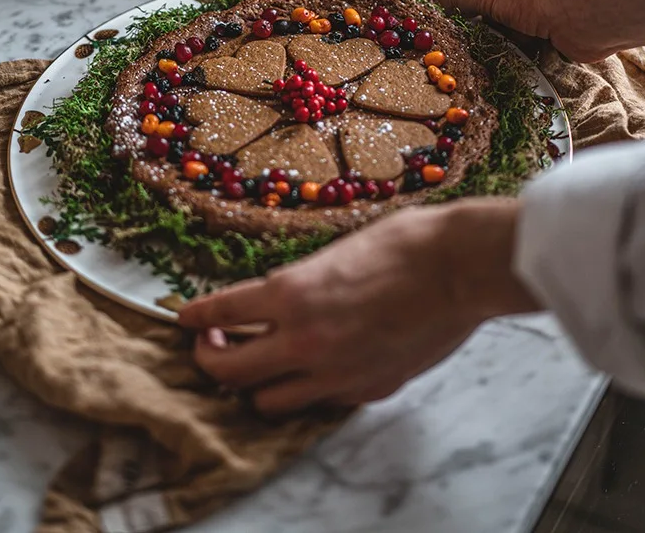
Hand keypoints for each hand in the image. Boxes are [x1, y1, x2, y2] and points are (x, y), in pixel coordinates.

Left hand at [178, 200, 536, 413]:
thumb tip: (279, 302)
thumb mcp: (335, 251)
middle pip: (228, 371)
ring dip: (256, 382)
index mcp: (292, 293)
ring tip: (262, 360)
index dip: (195, 317)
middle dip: (210, 358)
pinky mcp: (366, 390)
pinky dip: (306, 388)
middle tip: (214, 343)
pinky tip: (315, 366)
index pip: (220, 312)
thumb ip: (301, 285)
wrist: (460, 268)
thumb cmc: (405, 243)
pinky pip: (318, 401)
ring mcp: (335, 373)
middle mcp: (305, 340)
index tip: (184, 318)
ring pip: (267, 401)